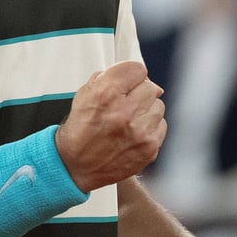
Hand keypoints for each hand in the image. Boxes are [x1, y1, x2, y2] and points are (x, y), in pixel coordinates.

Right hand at [55, 61, 166, 191]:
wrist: (76, 167)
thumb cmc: (79, 132)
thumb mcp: (84, 95)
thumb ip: (108, 78)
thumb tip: (133, 74)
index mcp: (106, 95)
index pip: (137, 69)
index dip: (131, 75)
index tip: (129, 80)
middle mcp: (124, 112)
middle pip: (150, 87)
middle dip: (138, 92)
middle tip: (126, 102)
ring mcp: (139, 132)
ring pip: (158, 106)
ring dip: (146, 110)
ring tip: (130, 119)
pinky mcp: (149, 148)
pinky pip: (161, 126)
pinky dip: (150, 127)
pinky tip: (135, 132)